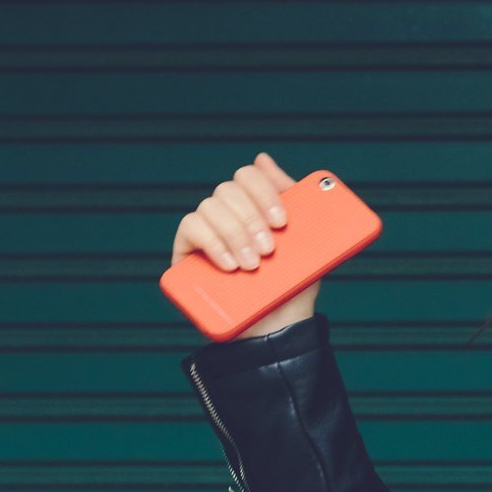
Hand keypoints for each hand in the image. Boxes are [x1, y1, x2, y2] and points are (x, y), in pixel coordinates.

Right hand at [170, 151, 317, 335]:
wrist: (278, 332)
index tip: (282, 222)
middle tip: (269, 251)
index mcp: (254, 208)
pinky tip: (230, 264)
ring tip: (253, 265)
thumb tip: (263, 159)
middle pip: (229, 190)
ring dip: (235, 234)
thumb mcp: (305, 247)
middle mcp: (227, 215)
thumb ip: (293, 204)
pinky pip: (190, 227)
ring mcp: (206, 232)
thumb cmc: (291, 289)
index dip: (264, 192)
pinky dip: (212, 241)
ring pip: (211, 207)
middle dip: (251, 219)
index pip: (249, 177)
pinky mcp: (186, 253)